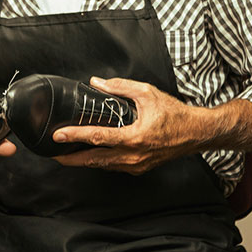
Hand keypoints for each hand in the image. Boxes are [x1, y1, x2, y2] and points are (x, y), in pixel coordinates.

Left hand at [52, 77, 206, 174]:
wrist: (196, 133)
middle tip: (55, 153)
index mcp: (134, 137)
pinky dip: (100, 162)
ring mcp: (136, 165)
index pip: (97, 137)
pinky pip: (114, 166)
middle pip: (94, 160)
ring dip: (84, 161)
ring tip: (67, 156)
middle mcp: (133, 155)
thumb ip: (120, 87)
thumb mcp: (147, 93)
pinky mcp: (139, 168)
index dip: (75, 136)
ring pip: (103, 165)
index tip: (58, 135)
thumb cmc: (175, 114)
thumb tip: (97, 83)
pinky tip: (91, 156)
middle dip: (71, 158)